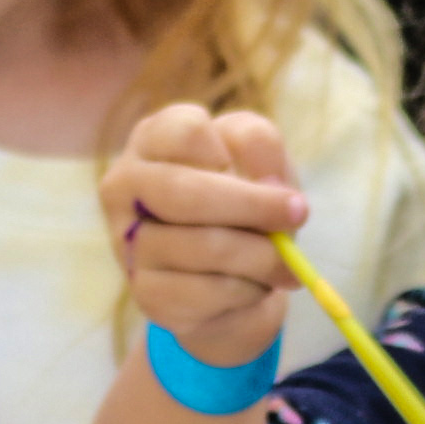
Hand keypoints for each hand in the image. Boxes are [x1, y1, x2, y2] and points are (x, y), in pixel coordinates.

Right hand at [103, 104, 305, 370]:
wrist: (224, 275)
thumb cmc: (239, 201)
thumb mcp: (257, 159)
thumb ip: (261, 145)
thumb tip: (268, 182)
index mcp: (150, 140)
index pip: (187, 131)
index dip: (234, 152)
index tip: (262, 172)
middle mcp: (124, 186)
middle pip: (188, 193)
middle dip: (256, 206)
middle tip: (300, 213)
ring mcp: (128, 242)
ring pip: (205, 247)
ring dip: (261, 256)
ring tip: (285, 261)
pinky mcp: (145, 292)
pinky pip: (208, 291)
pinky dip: (248, 290)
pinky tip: (255, 285)